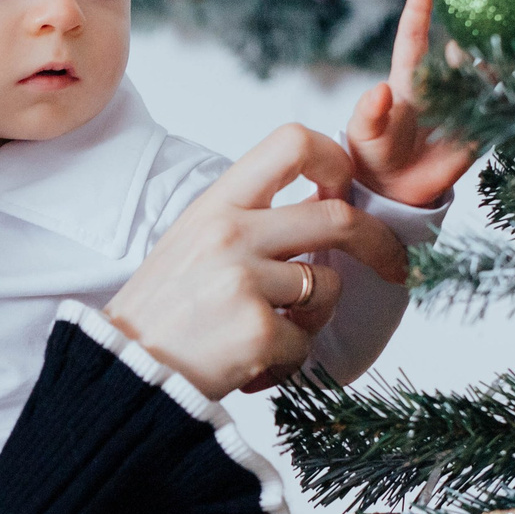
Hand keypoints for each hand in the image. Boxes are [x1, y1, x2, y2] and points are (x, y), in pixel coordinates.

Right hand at [104, 125, 407, 399]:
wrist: (121, 371)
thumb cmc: (164, 310)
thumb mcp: (194, 240)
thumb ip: (250, 219)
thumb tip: (326, 204)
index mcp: (217, 203)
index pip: (292, 142)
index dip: (335, 160)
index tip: (347, 191)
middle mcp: (231, 232)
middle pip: (338, 218)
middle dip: (379, 244)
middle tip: (393, 266)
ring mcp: (244, 281)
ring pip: (329, 287)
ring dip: (317, 318)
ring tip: (275, 334)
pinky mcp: (256, 331)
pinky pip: (307, 344)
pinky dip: (290, 362)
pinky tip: (253, 366)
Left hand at [347, 0, 476, 208]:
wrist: (393, 188)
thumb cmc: (372, 151)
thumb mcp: (363, 133)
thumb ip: (369, 113)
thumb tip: (380, 90)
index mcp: (406, 81)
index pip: (413, 39)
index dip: (419, 10)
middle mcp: (437, 88)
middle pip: (456, 56)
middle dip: (465, 45)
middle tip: (463, 49)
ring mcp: (458, 107)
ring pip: (481, 80)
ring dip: (490, 71)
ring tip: (494, 71)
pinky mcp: (476, 132)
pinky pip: (495, 113)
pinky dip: (507, 102)